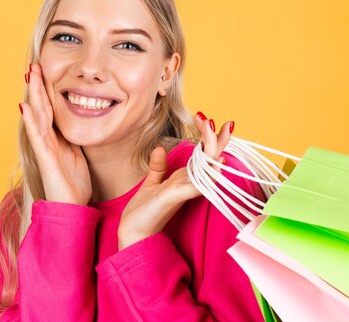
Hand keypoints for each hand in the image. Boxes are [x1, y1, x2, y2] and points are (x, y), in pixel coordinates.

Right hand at [19, 63, 91, 204]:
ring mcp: (45, 147)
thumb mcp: (78, 154)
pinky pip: (37, 136)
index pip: (51, 108)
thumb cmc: (74, 183)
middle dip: (38, 85)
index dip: (48, 90)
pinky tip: (25, 106)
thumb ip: (74, 138)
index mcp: (57, 137)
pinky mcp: (45, 158)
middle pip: (42, 106)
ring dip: (33, 95)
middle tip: (34, 64)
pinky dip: (31, 121)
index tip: (46, 70)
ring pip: (38, 115)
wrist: (71, 207)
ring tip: (29, 75)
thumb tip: (80, 123)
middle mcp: (48, 139)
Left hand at [117, 113, 233, 248]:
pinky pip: (197, 184)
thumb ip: (158, 167)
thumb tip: (161, 148)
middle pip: (209, 157)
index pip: (202, 154)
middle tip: (216, 119)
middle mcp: (188, 182)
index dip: (207, 137)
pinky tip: (216, 163)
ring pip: (206, 166)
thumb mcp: (151, 183)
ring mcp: (185, 190)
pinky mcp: (176, 197)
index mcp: (183, 178)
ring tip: (212, 126)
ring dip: (210, 146)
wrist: (132, 232)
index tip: (206, 117)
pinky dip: (208, 174)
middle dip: (215, 137)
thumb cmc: (143, 212)